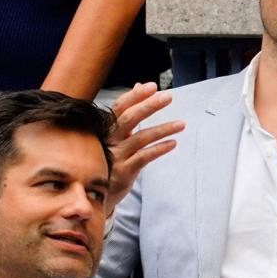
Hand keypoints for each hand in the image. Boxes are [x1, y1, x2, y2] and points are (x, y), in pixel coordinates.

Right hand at [106, 82, 183, 214]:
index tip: (152, 86)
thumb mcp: (116, 134)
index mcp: (106, 129)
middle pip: (129, 119)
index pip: (119, 108)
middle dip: (149, 106)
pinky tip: (173, 143)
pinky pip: (144, 158)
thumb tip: (140, 84)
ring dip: (163, 129)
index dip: (135, 96)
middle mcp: (109, 140)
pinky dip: (159, 149)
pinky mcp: (124, 172)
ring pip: (140, 138)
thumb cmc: (109, 158)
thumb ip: (128, 112)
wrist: (94, 193)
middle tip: (168, 97)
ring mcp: (116, 156)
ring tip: (182, 124)